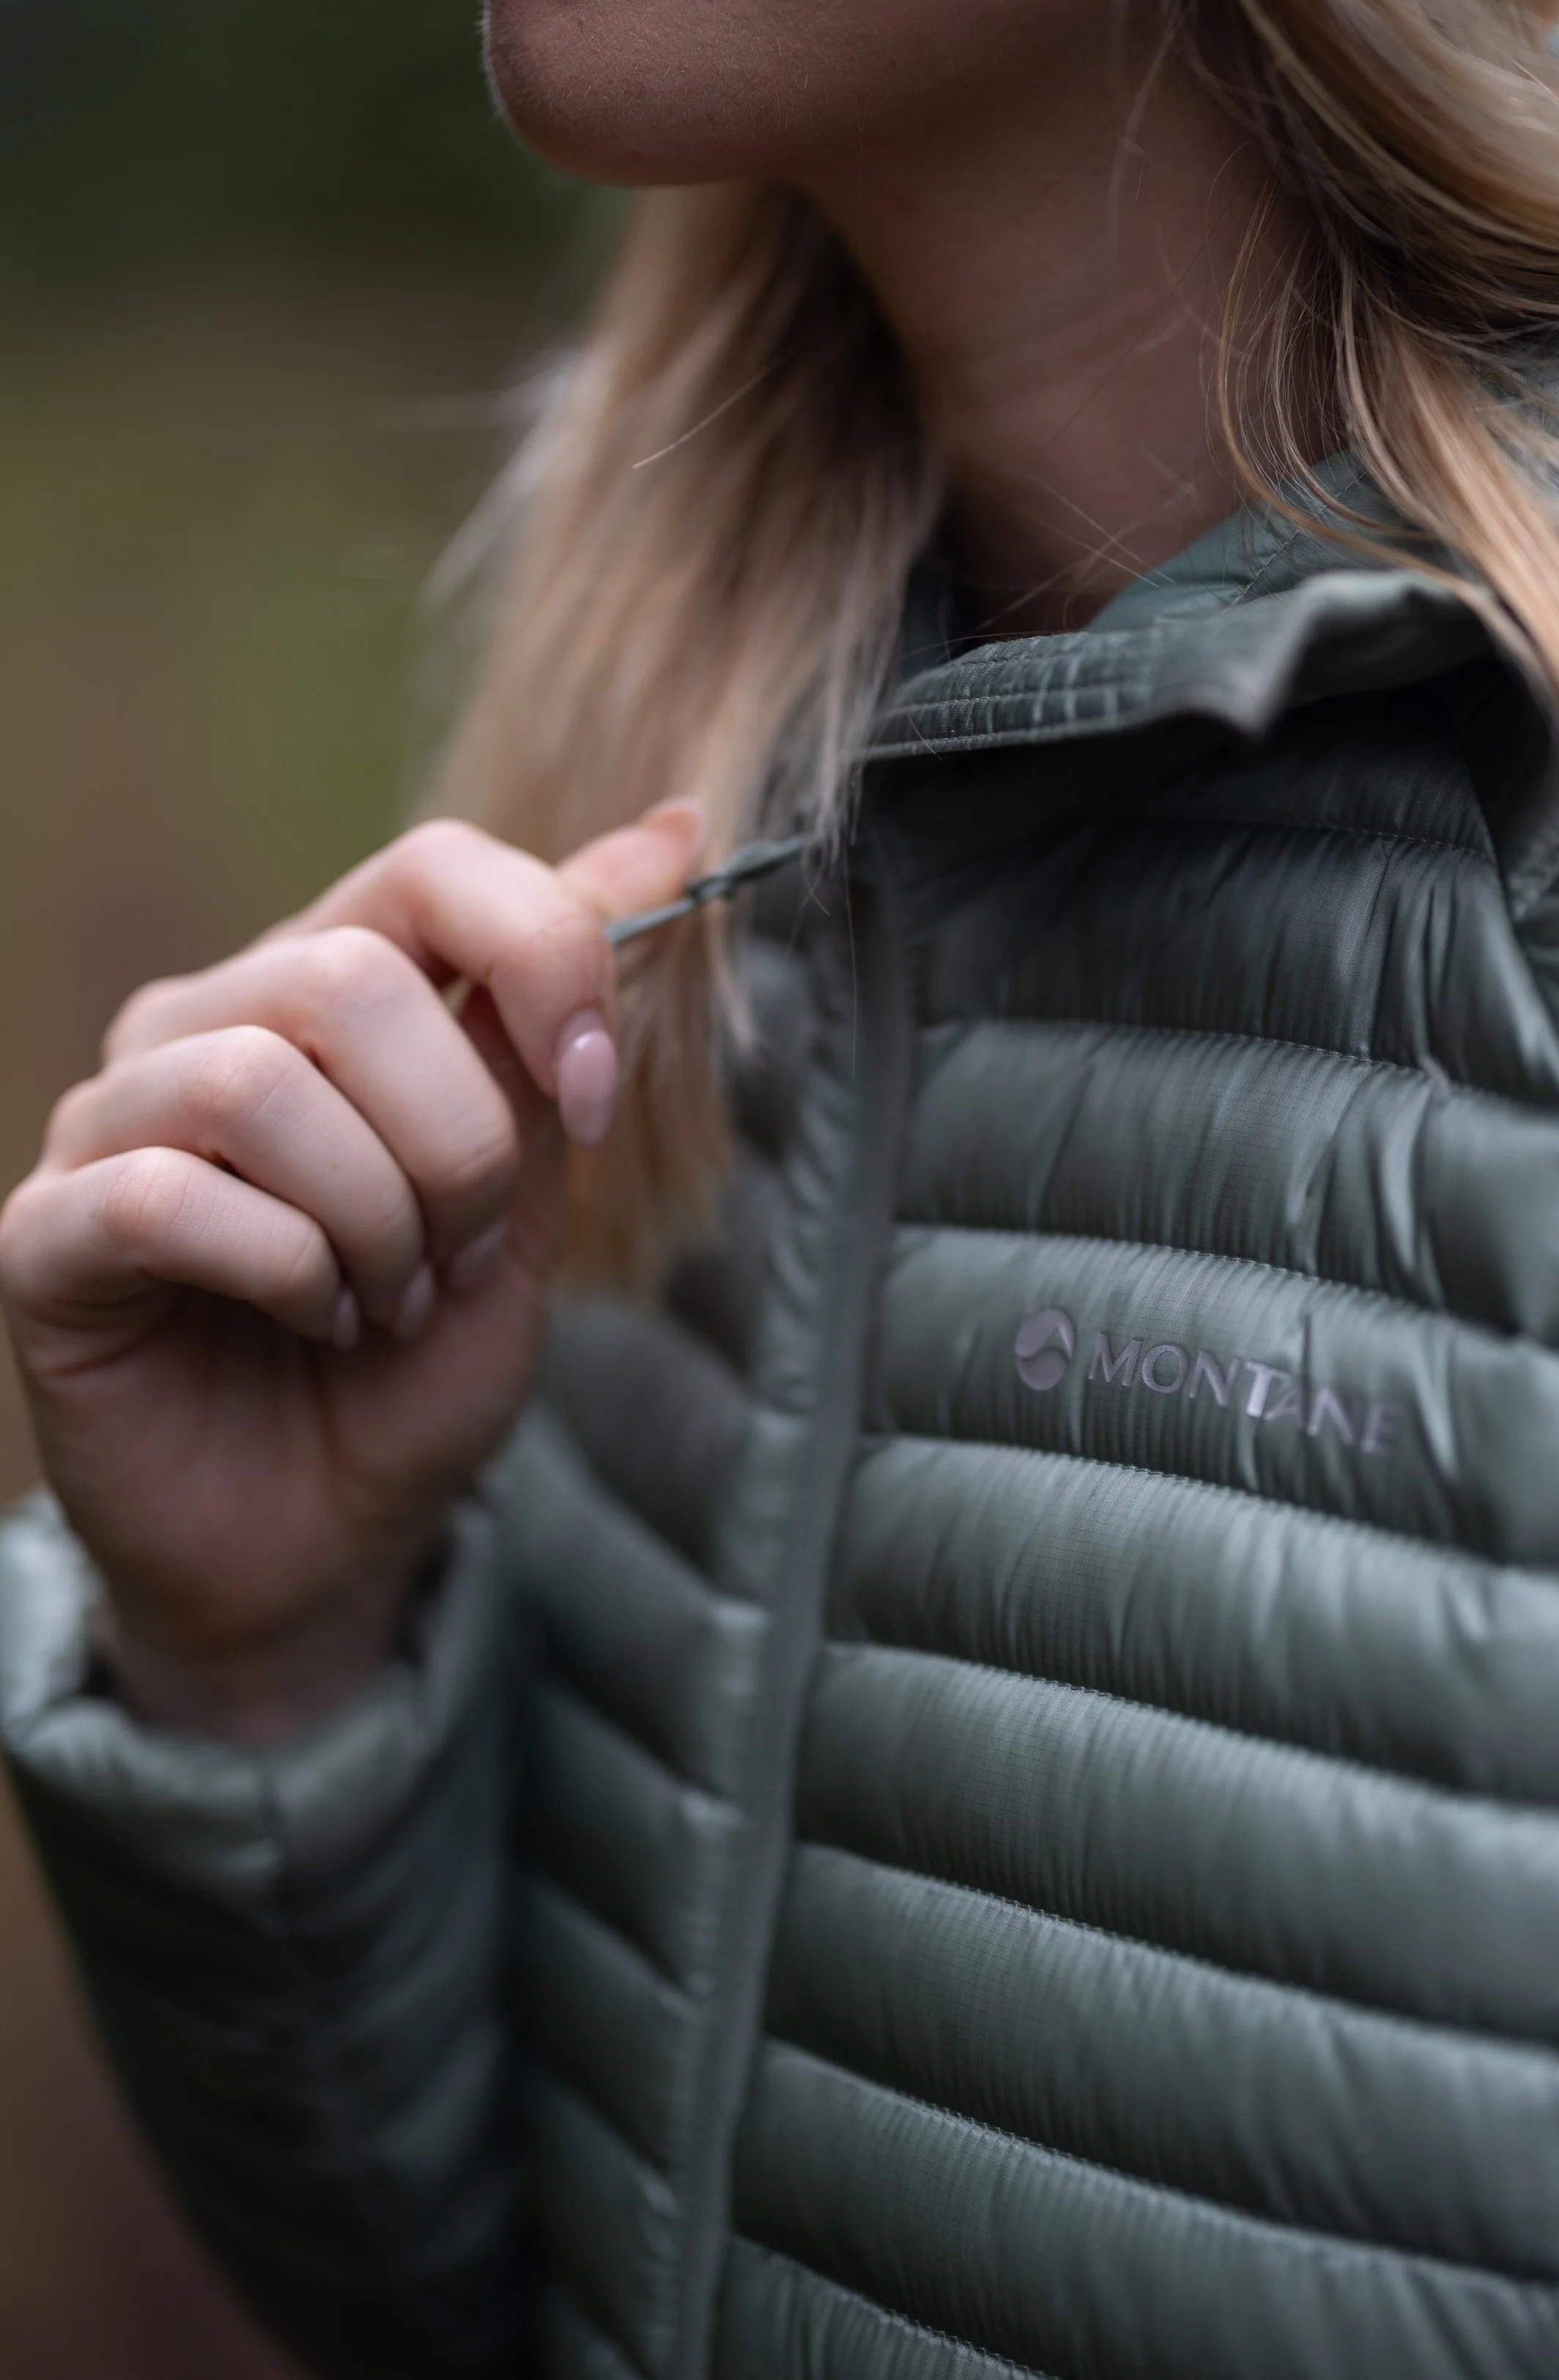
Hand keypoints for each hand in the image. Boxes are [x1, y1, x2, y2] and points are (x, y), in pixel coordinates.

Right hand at [0, 802, 704, 1743]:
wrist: (324, 1549)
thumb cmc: (414, 1368)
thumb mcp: (525, 1194)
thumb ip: (563, 1027)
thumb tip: (674, 830)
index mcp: (329, 988)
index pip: (434, 866)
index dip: (544, 961)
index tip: (596, 1102)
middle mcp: (206, 1023)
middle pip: (349, 976)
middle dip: (454, 1142)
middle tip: (456, 1257)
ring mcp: (108, 1122)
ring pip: (258, 1081)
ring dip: (372, 1216)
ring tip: (386, 1302)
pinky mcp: (46, 1234)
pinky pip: (166, 1194)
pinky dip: (283, 1271)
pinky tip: (310, 1322)